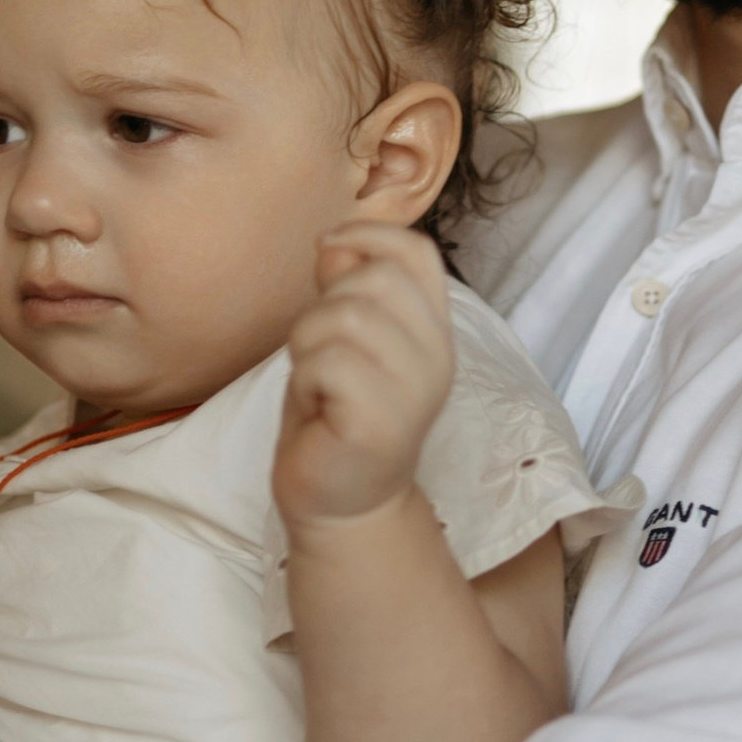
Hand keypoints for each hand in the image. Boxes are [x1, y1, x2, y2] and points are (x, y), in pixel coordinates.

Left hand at [273, 220, 455, 532]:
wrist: (341, 505)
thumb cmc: (336, 418)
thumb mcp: (344, 340)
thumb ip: (347, 290)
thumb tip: (333, 243)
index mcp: (433, 332)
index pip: (418, 254)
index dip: (369, 237)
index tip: (329, 254)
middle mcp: (436, 357)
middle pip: (377, 278)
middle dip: (326, 304)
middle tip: (319, 352)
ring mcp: (414, 390)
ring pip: (346, 316)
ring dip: (309, 344)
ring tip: (317, 382)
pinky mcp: (382, 420)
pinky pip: (327, 362)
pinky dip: (305, 380)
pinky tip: (317, 409)